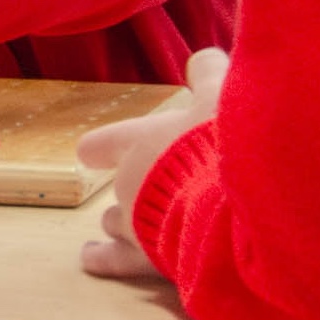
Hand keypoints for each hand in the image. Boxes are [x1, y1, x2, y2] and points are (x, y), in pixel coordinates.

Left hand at [79, 46, 223, 280]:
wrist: (230, 210)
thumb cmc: (221, 147)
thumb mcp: (221, 98)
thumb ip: (209, 76)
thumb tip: (203, 58)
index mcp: (141, 144)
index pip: (107, 142)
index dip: (102, 147)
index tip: (91, 153)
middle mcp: (129, 183)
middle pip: (120, 185)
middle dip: (134, 187)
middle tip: (154, 188)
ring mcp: (134, 224)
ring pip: (115, 222)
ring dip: (125, 221)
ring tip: (135, 224)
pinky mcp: (147, 260)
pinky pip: (113, 261)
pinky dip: (103, 257)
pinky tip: (90, 257)